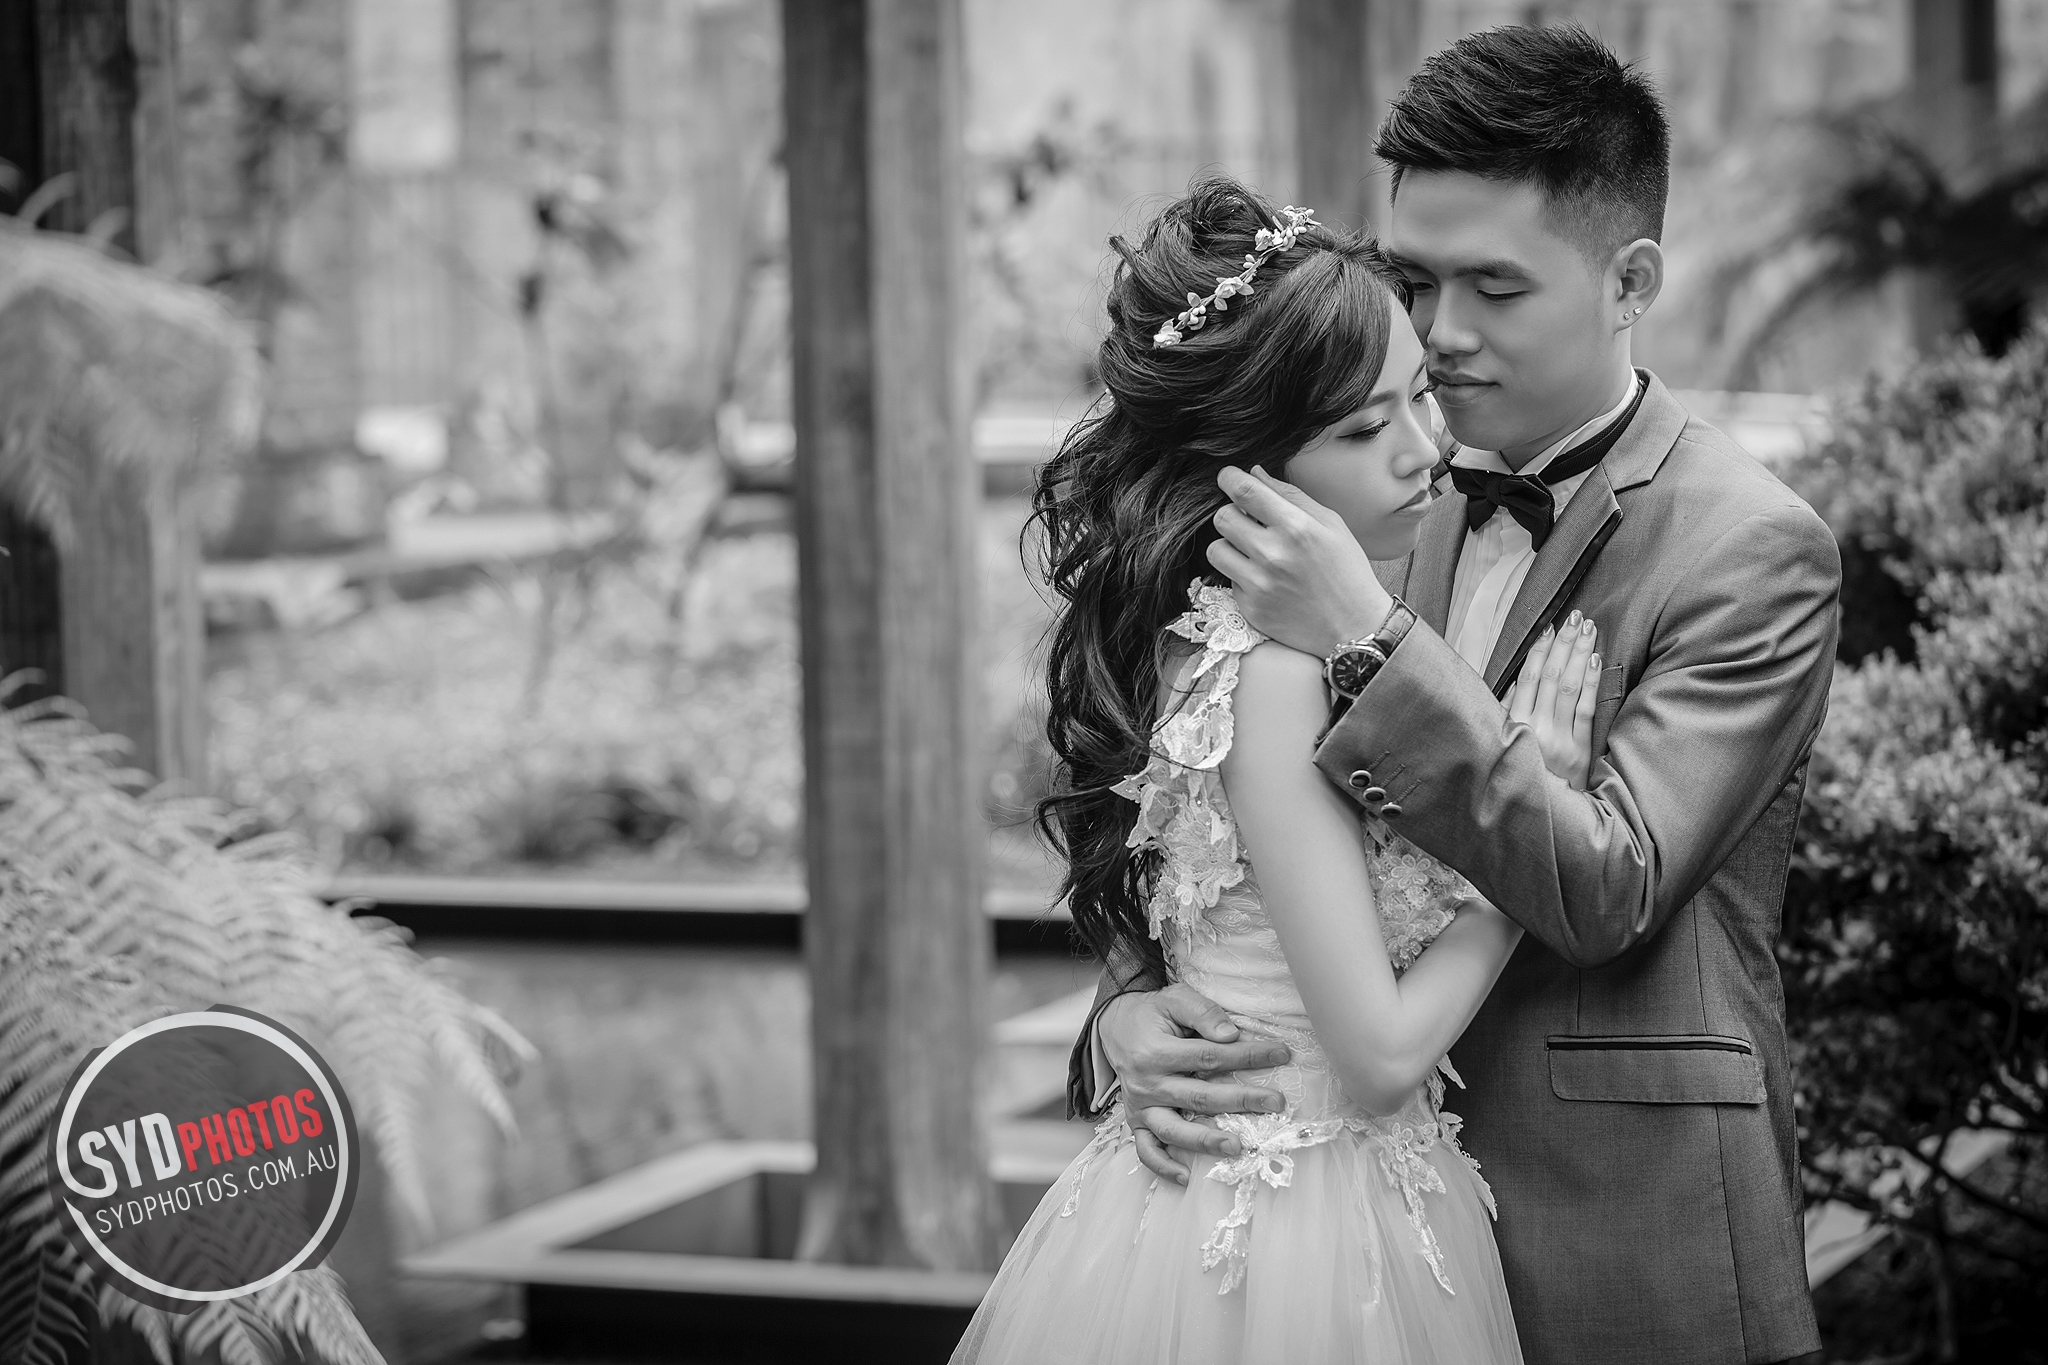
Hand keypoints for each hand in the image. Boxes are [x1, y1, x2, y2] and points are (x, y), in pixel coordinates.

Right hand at [1098, 983, 1289, 1184]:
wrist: (1116, 1026)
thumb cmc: (1154, 1014)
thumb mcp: (1175, 999)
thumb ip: (1203, 1013)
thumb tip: (1231, 1035)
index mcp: (1157, 1052)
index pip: (1210, 1056)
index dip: (1248, 1055)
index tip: (1282, 1054)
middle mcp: (1147, 1083)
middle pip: (1199, 1096)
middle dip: (1241, 1101)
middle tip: (1276, 1103)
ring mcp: (1140, 1106)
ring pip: (1174, 1129)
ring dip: (1206, 1140)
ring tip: (1237, 1147)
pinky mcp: (1136, 1121)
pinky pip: (1145, 1150)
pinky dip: (1162, 1166)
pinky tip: (1185, 1178)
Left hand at [1206, 466, 1392, 658]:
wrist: (1354, 628)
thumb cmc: (1347, 571)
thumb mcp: (1331, 524)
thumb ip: (1291, 496)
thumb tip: (1254, 473)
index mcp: (1296, 528)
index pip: (1245, 491)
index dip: (1229, 478)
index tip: (1227, 477)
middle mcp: (1273, 555)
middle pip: (1222, 518)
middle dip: (1232, 514)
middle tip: (1249, 522)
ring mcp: (1259, 584)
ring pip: (1215, 549)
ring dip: (1230, 546)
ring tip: (1254, 551)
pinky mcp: (1250, 607)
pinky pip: (1228, 579)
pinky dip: (1242, 575)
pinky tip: (1267, 580)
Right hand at [1504, 610, 1599, 789]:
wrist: (1540, 819)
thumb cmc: (1518, 778)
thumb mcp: (1502, 746)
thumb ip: (1506, 715)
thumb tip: (1518, 683)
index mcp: (1512, 726)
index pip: (1528, 678)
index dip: (1539, 650)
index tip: (1548, 627)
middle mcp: (1534, 730)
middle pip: (1550, 676)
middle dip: (1564, 643)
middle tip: (1575, 617)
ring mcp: (1558, 739)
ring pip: (1568, 687)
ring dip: (1579, 654)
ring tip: (1588, 628)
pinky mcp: (1578, 750)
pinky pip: (1584, 709)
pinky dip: (1589, 682)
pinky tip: (1595, 660)